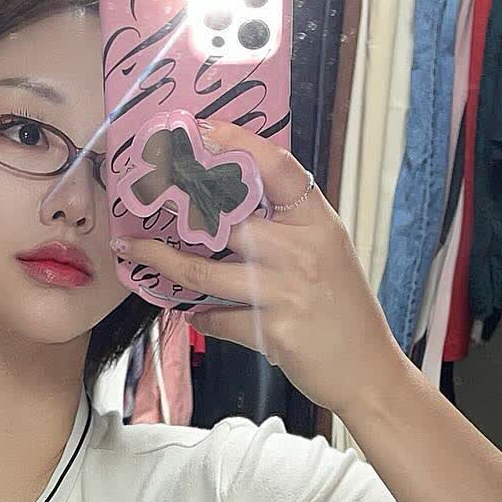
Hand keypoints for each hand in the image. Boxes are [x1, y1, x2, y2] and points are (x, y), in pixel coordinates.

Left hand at [113, 118, 419, 425]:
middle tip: (142, 198)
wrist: (366, 370)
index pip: (277, 167)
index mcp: (318, 223)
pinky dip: (201, 317)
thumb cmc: (344, 311)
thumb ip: (289, 229)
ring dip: (163, 261)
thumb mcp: (328, 254)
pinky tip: (193, 313)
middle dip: (178, 208)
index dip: (238, 144)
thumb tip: (234, 211)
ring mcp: (285, 291)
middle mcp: (301, 250)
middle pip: (226, 218)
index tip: (202, 131)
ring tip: (135, 252)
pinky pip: (218, 319)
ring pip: (205, 270)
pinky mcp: (272, 331)